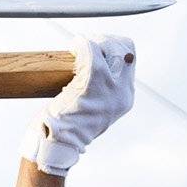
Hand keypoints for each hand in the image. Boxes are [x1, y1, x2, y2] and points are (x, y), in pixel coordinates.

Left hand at [21, 35, 135, 175]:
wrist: (57, 145)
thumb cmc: (67, 128)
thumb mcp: (94, 110)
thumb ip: (102, 93)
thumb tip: (97, 69)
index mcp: (125, 98)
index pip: (130, 60)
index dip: (115, 48)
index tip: (97, 48)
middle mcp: (123, 93)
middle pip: (125, 50)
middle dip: (107, 41)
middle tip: (88, 44)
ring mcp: (109, 89)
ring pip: (109, 49)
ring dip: (93, 42)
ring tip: (78, 46)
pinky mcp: (92, 85)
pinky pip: (91, 53)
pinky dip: (81, 45)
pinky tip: (74, 46)